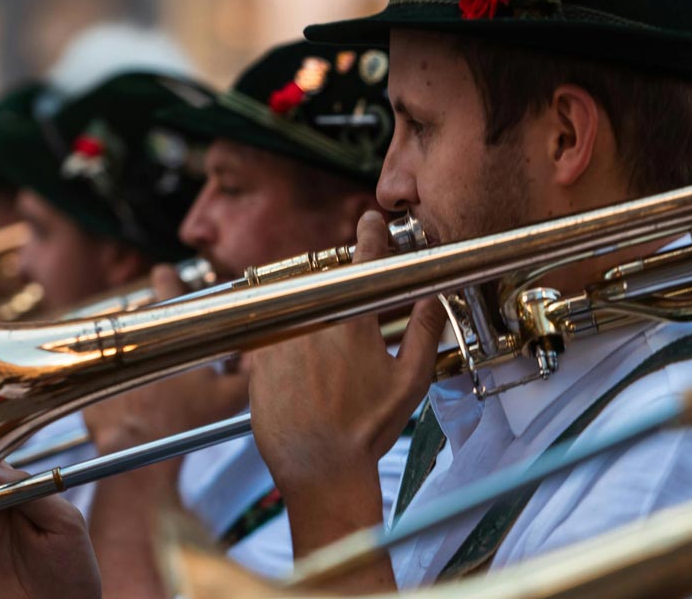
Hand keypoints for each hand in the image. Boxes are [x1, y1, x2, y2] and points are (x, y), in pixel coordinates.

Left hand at [83, 264, 250, 466]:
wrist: (138, 451)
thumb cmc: (184, 422)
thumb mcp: (229, 397)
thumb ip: (250, 373)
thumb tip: (261, 356)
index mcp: (169, 332)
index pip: (167, 288)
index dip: (167, 279)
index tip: (164, 274)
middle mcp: (134, 335)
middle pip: (142, 315)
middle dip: (154, 324)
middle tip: (164, 340)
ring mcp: (106, 355)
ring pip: (120, 339)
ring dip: (133, 349)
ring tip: (146, 372)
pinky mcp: (89, 378)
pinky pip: (101, 369)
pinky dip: (113, 377)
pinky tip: (128, 397)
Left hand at [248, 211, 446, 563]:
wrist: (318, 470)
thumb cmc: (365, 432)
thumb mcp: (409, 384)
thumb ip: (423, 334)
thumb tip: (433, 298)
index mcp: (353, 324)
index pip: (364, 261)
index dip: (371, 236)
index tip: (371, 222)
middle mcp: (313, 324)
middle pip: (327, 279)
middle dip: (339, 283)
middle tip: (350, 307)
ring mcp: (281, 339)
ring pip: (296, 302)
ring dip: (311, 309)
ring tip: (324, 350)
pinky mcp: (257, 358)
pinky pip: (272, 329)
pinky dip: (285, 335)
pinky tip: (300, 365)